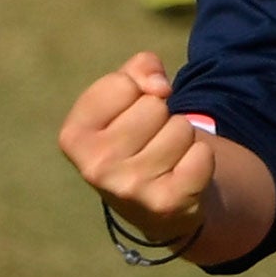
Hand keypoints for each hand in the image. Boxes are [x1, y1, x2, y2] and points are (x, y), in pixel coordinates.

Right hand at [58, 51, 216, 242]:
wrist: (156, 206)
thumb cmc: (136, 139)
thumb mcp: (125, 98)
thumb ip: (137, 70)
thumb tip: (159, 86)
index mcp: (73, 137)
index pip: (122, 83)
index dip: (136, 91)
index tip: (130, 114)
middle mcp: (94, 167)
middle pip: (154, 106)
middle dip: (161, 116)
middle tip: (151, 141)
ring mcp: (129, 188)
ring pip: (181, 128)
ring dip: (182, 138)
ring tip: (166, 159)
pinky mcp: (166, 204)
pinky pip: (202, 154)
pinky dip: (201, 158)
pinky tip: (183, 174)